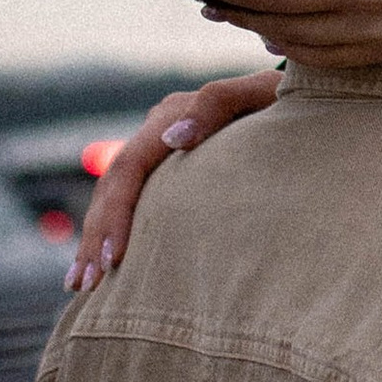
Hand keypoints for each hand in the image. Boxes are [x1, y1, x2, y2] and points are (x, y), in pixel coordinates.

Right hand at [67, 71, 279, 288]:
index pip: (129, 170)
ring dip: (95, 241)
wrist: (301, 96)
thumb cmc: (289, 99)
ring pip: (114, 197)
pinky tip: (104, 267)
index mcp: (170, 117)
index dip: (116, 215)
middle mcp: (157, 133)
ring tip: (80, 286)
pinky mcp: (170, 171)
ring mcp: (160, 152)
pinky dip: (114, 233)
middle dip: (95, 237)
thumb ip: (217, 105)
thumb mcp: (262, 94)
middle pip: (112, 187)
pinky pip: (133, 202)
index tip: (114, 260)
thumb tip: (174, 139)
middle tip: (84, 286)